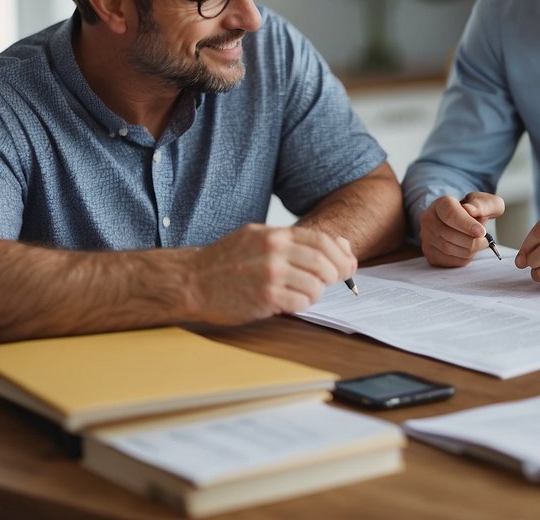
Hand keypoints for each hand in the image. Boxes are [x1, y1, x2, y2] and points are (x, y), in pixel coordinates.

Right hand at [184, 223, 356, 324]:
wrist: (191, 280)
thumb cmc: (226, 261)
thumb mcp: (259, 238)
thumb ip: (295, 241)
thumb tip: (340, 245)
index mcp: (275, 234)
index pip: (323, 241)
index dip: (341, 254)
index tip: (348, 265)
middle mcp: (275, 251)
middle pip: (325, 263)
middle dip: (336, 275)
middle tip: (334, 282)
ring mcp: (270, 274)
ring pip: (316, 285)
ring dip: (314, 292)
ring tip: (300, 292)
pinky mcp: (265, 298)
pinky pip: (301, 303)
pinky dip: (301, 304)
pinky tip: (289, 302)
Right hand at [419, 192, 503, 267]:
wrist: (467, 222)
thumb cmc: (476, 212)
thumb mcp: (485, 203)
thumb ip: (482, 204)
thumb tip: (471, 210)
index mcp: (442, 203)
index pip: (450, 214)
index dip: (466, 224)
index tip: (482, 232)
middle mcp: (429, 219)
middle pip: (449, 234)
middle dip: (471, 240)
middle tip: (486, 241)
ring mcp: (426, 237)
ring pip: (448, 249)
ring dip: (469, 250)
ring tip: (478, 244)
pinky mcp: (430, 253)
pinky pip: (447, 260)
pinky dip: (463, 258)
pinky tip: (469, 250)